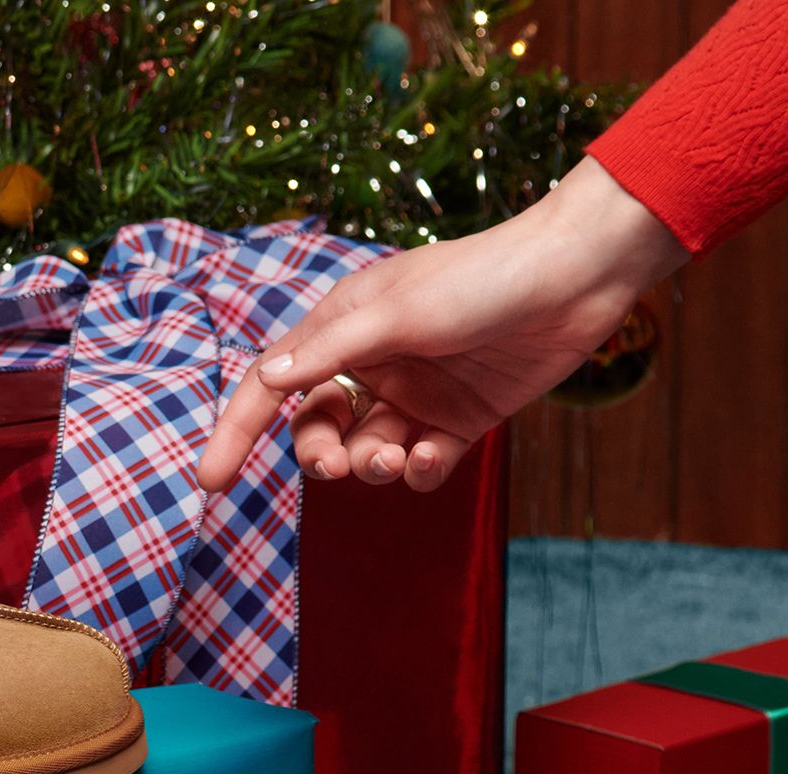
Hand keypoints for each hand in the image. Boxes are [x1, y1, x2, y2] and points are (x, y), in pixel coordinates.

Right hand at [198, 159, 688, 492]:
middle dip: (320, 455)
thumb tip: (267, 382)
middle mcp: (372, 363)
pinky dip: (419, 471)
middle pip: (317, 430)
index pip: (272, 386)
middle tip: (338, 465)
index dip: (236, 432)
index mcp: (343, 328)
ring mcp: (414, 395)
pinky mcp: (458, 421)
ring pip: (366, 453)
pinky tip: (433, 457)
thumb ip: (329, 351)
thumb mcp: (396, 312)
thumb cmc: (482, 278)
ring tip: (394, 457)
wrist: (577, 277)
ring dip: (371, 465)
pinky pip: (418, 465)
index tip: (210, 481)